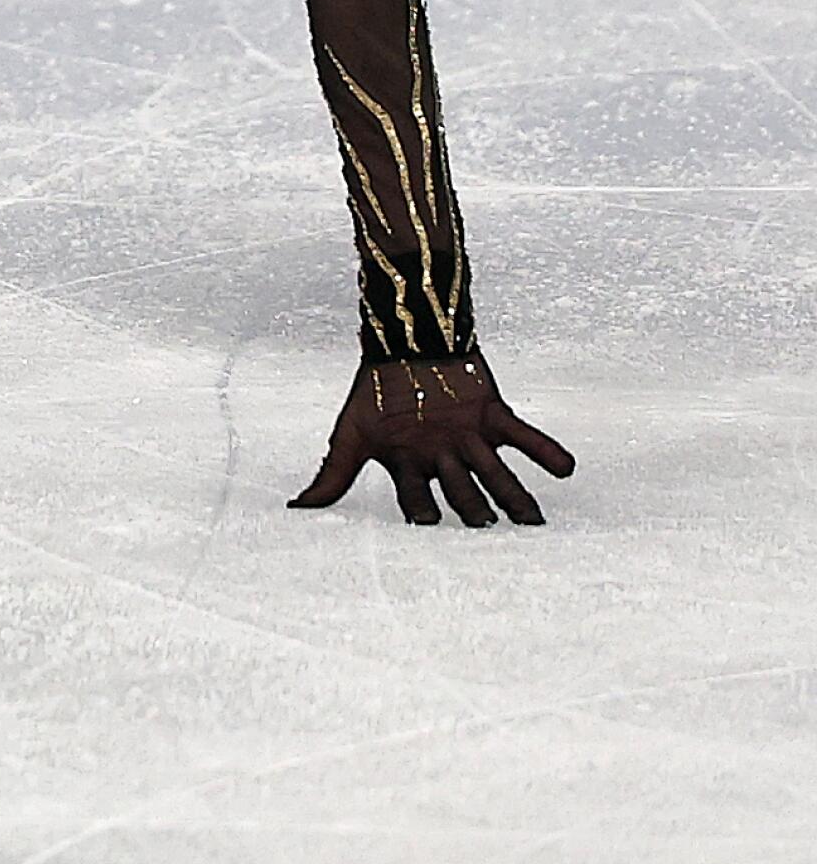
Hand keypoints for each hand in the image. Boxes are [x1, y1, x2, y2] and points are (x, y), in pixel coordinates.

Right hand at [288, 353, 575, 525]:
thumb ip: (333, 475)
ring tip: (535, 521)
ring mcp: (471, 439)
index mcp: (412, 469)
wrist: (404, 337)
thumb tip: (296, 511)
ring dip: (517, 498)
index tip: (426, 526)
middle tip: (486, 525)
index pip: (418, 501)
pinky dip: (545, 452)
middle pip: (464, 494)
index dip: (423, 512)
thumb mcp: (351, 433)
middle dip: (475, 510)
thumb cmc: (375, 390)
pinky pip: (524, 437)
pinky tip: (566, 470)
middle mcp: (445, 460)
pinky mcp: (494, 415)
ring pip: (497, 476)